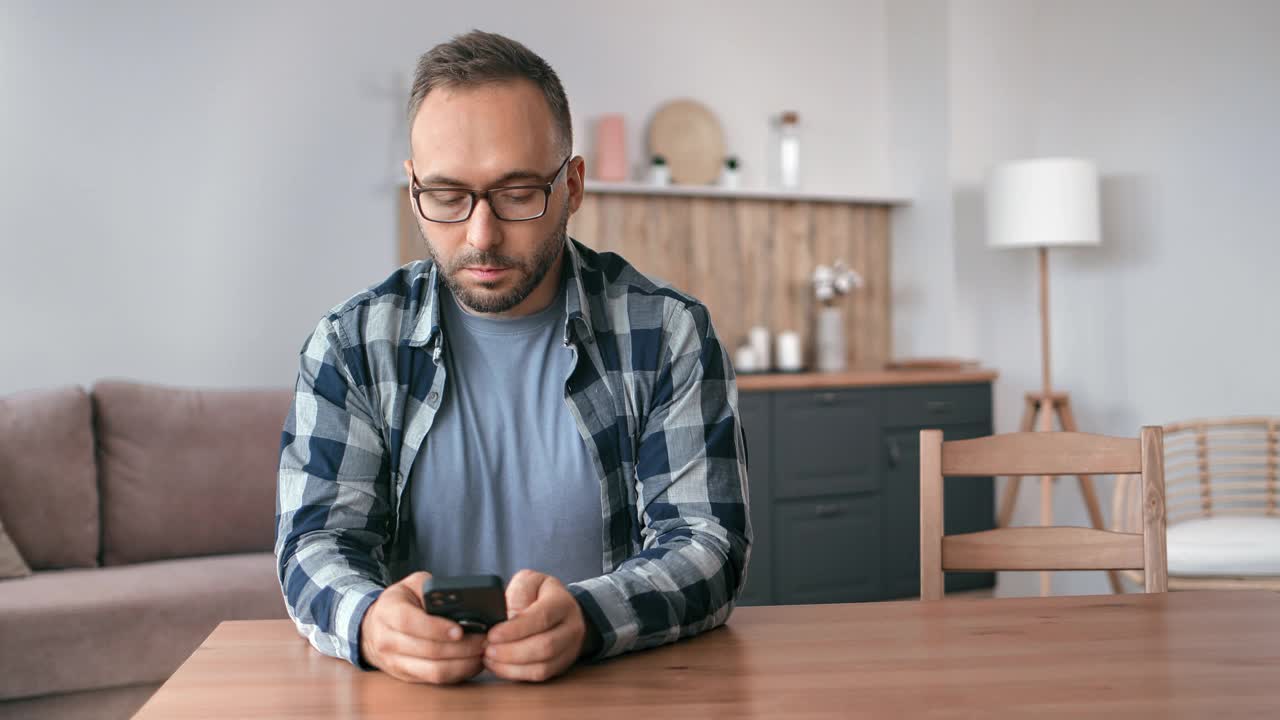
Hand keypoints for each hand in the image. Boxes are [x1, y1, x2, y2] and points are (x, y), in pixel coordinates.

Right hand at [359, 571, 486, 683]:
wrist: (374, 627)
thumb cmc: (401, 602)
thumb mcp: (412, 585)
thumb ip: (432, 588)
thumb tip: (459, 599)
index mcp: (388, 612)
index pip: (410, 623)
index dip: (436, 628)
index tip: (460, 630)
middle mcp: (387, 640)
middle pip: (428, 650)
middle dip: (461, 647)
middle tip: (484, 640)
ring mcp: (395, 662)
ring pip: (433, 670)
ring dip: (463, 663)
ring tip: (482, 652)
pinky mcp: (406, 676)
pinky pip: (435, 680)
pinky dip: (458, 673)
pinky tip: (473, 662)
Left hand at [483, 570, 588, 681]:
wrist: (561, 609)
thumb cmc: (539, 594)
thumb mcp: (528, 581)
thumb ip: (518, 594)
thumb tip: (507, 619)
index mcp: (562, 602)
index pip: (542, 617)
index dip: (515, 629)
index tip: (492, 634)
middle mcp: (572, 627)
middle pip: (544, 647)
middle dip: (511, 651)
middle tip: (487, 647)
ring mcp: (570, 649)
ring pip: (542, 666)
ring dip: (511, 665)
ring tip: (489, 657)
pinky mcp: (562, 664)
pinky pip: (540, 676)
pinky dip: (516, 673)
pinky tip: (500, 665)